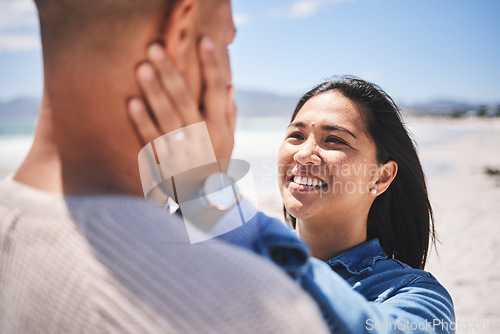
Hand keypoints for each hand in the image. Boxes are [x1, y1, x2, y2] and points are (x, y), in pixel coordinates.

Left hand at [128, 36, 235, 161]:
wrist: (205, 201)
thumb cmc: (217, 164)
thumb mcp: (229, 141)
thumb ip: (228, 114)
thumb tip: (228, 85)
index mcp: (220, 129)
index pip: (217, 91)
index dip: (212, 65)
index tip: (204, 41)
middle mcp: (203, 139)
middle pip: (186, 101)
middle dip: (170, 73)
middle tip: (155, 48)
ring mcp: (183, 152)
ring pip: (167, 119)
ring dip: (154, 93)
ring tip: (142, 68)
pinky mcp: (165, 164)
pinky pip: (152, 142)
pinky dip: (142, 123)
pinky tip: (132, 103)